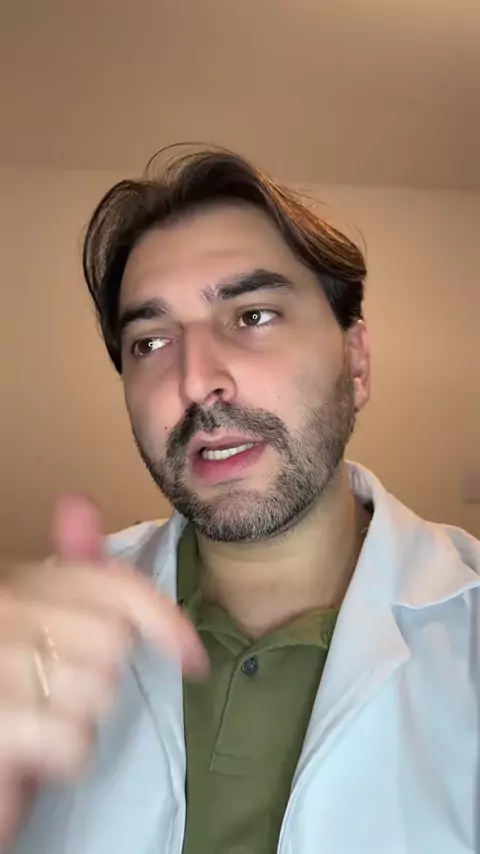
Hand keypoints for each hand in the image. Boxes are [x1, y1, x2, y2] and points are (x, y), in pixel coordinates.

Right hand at [0, 494, 206, 848]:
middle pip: (113, 642)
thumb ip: (66, 569)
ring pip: (97, 693)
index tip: (193, 658)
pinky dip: (63, 756)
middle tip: (62, 693)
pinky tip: (36, 752)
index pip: (113, 585)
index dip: (161, 618)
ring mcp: (1, 664)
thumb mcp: (36, 619)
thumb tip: (77, 503)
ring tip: (44, 721)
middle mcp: (7, 611)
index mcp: (19, 584)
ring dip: (80, 720)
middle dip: (101, 678)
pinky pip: (71, 740)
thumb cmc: (10, 680)